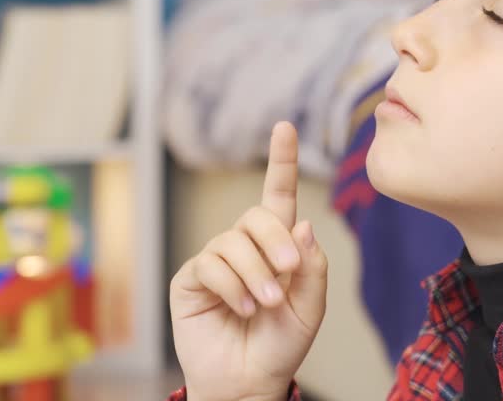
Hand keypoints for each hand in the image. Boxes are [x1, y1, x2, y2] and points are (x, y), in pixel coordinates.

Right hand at [170, 122, 328, 400]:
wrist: (249, 380)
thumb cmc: (280, 345)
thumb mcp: (309, 306)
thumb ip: (311, 266)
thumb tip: (303, 224)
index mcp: (277, 247)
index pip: (278, 196)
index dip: (280, 161)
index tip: (284, 127)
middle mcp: (244, 246)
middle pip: (257, 216)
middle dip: (275, 242)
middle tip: (287, 275)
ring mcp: (215, 261)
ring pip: (233, 243)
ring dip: (255, 273)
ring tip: (263, 304)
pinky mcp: (191, 279)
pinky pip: (210, 265)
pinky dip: (231, 286)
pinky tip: (242, 308)